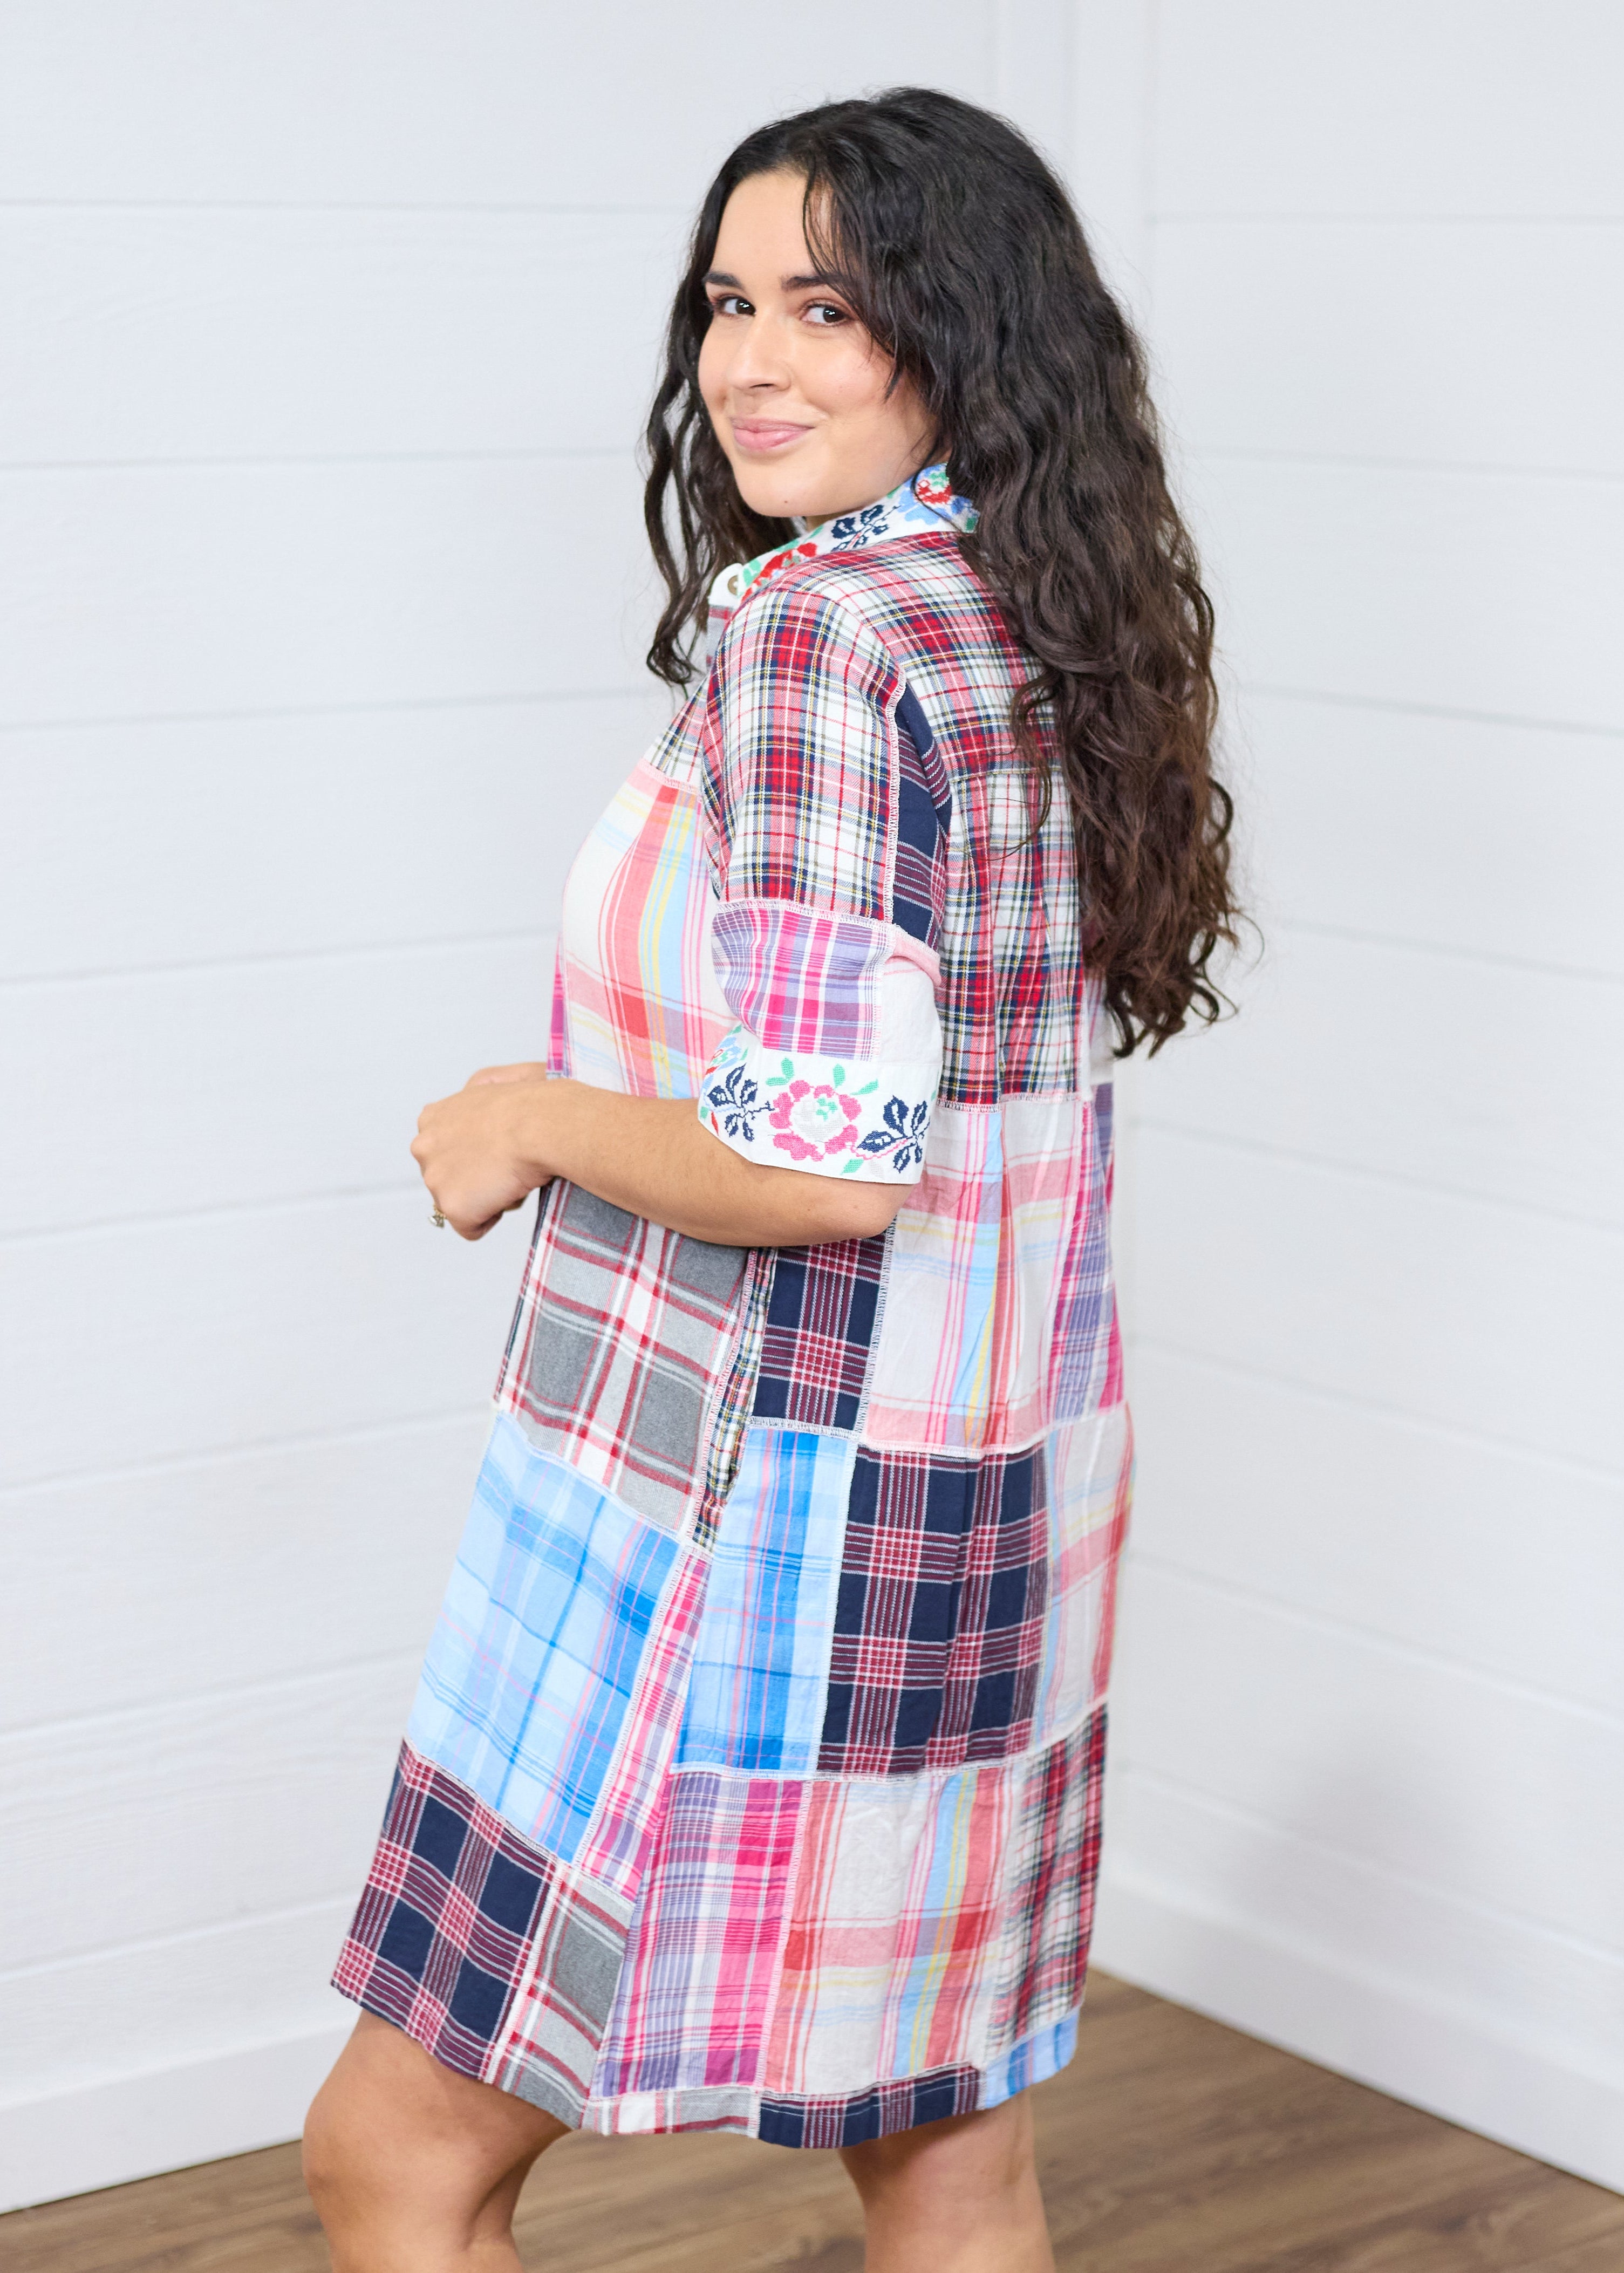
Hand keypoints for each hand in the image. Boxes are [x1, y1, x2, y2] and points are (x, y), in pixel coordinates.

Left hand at [411, 1065, 552, 1238]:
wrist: (541, 1125)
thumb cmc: (532, 1102)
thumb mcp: (494, 1079)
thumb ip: (474, 1092)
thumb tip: (476, 1096)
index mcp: (432, 1118)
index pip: (443, 1148)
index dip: (473, 1155)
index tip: (495, 1151)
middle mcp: (424, 1148)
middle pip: (446, 1177)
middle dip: (473, 1177)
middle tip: (504, 1167)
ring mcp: (435, 1180)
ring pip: (458, 1202)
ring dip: (483, 1197)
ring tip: (510, 1178)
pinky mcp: (454, 1208)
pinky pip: (471, 1228)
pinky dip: (490, 1218)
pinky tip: (508, 1195)